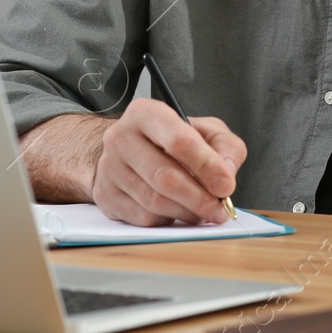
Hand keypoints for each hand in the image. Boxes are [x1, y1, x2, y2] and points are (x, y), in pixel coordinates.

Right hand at [89, 98, 245, 225]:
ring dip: (186, 212)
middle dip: (199, 198)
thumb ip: (225, 147)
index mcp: (146, 113)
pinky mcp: (105, 195)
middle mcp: (121, 137)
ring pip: (154, 201)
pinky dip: (167, 219)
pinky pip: (142, 217)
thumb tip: (225, 175)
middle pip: (164, 176)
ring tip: (203, 211)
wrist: (129, 151)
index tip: (226, 185)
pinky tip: (178, 211)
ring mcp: (109, 168)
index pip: (178, 140)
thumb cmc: (171, 139)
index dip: (206, 166)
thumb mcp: (206, 131)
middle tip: (219, 209)